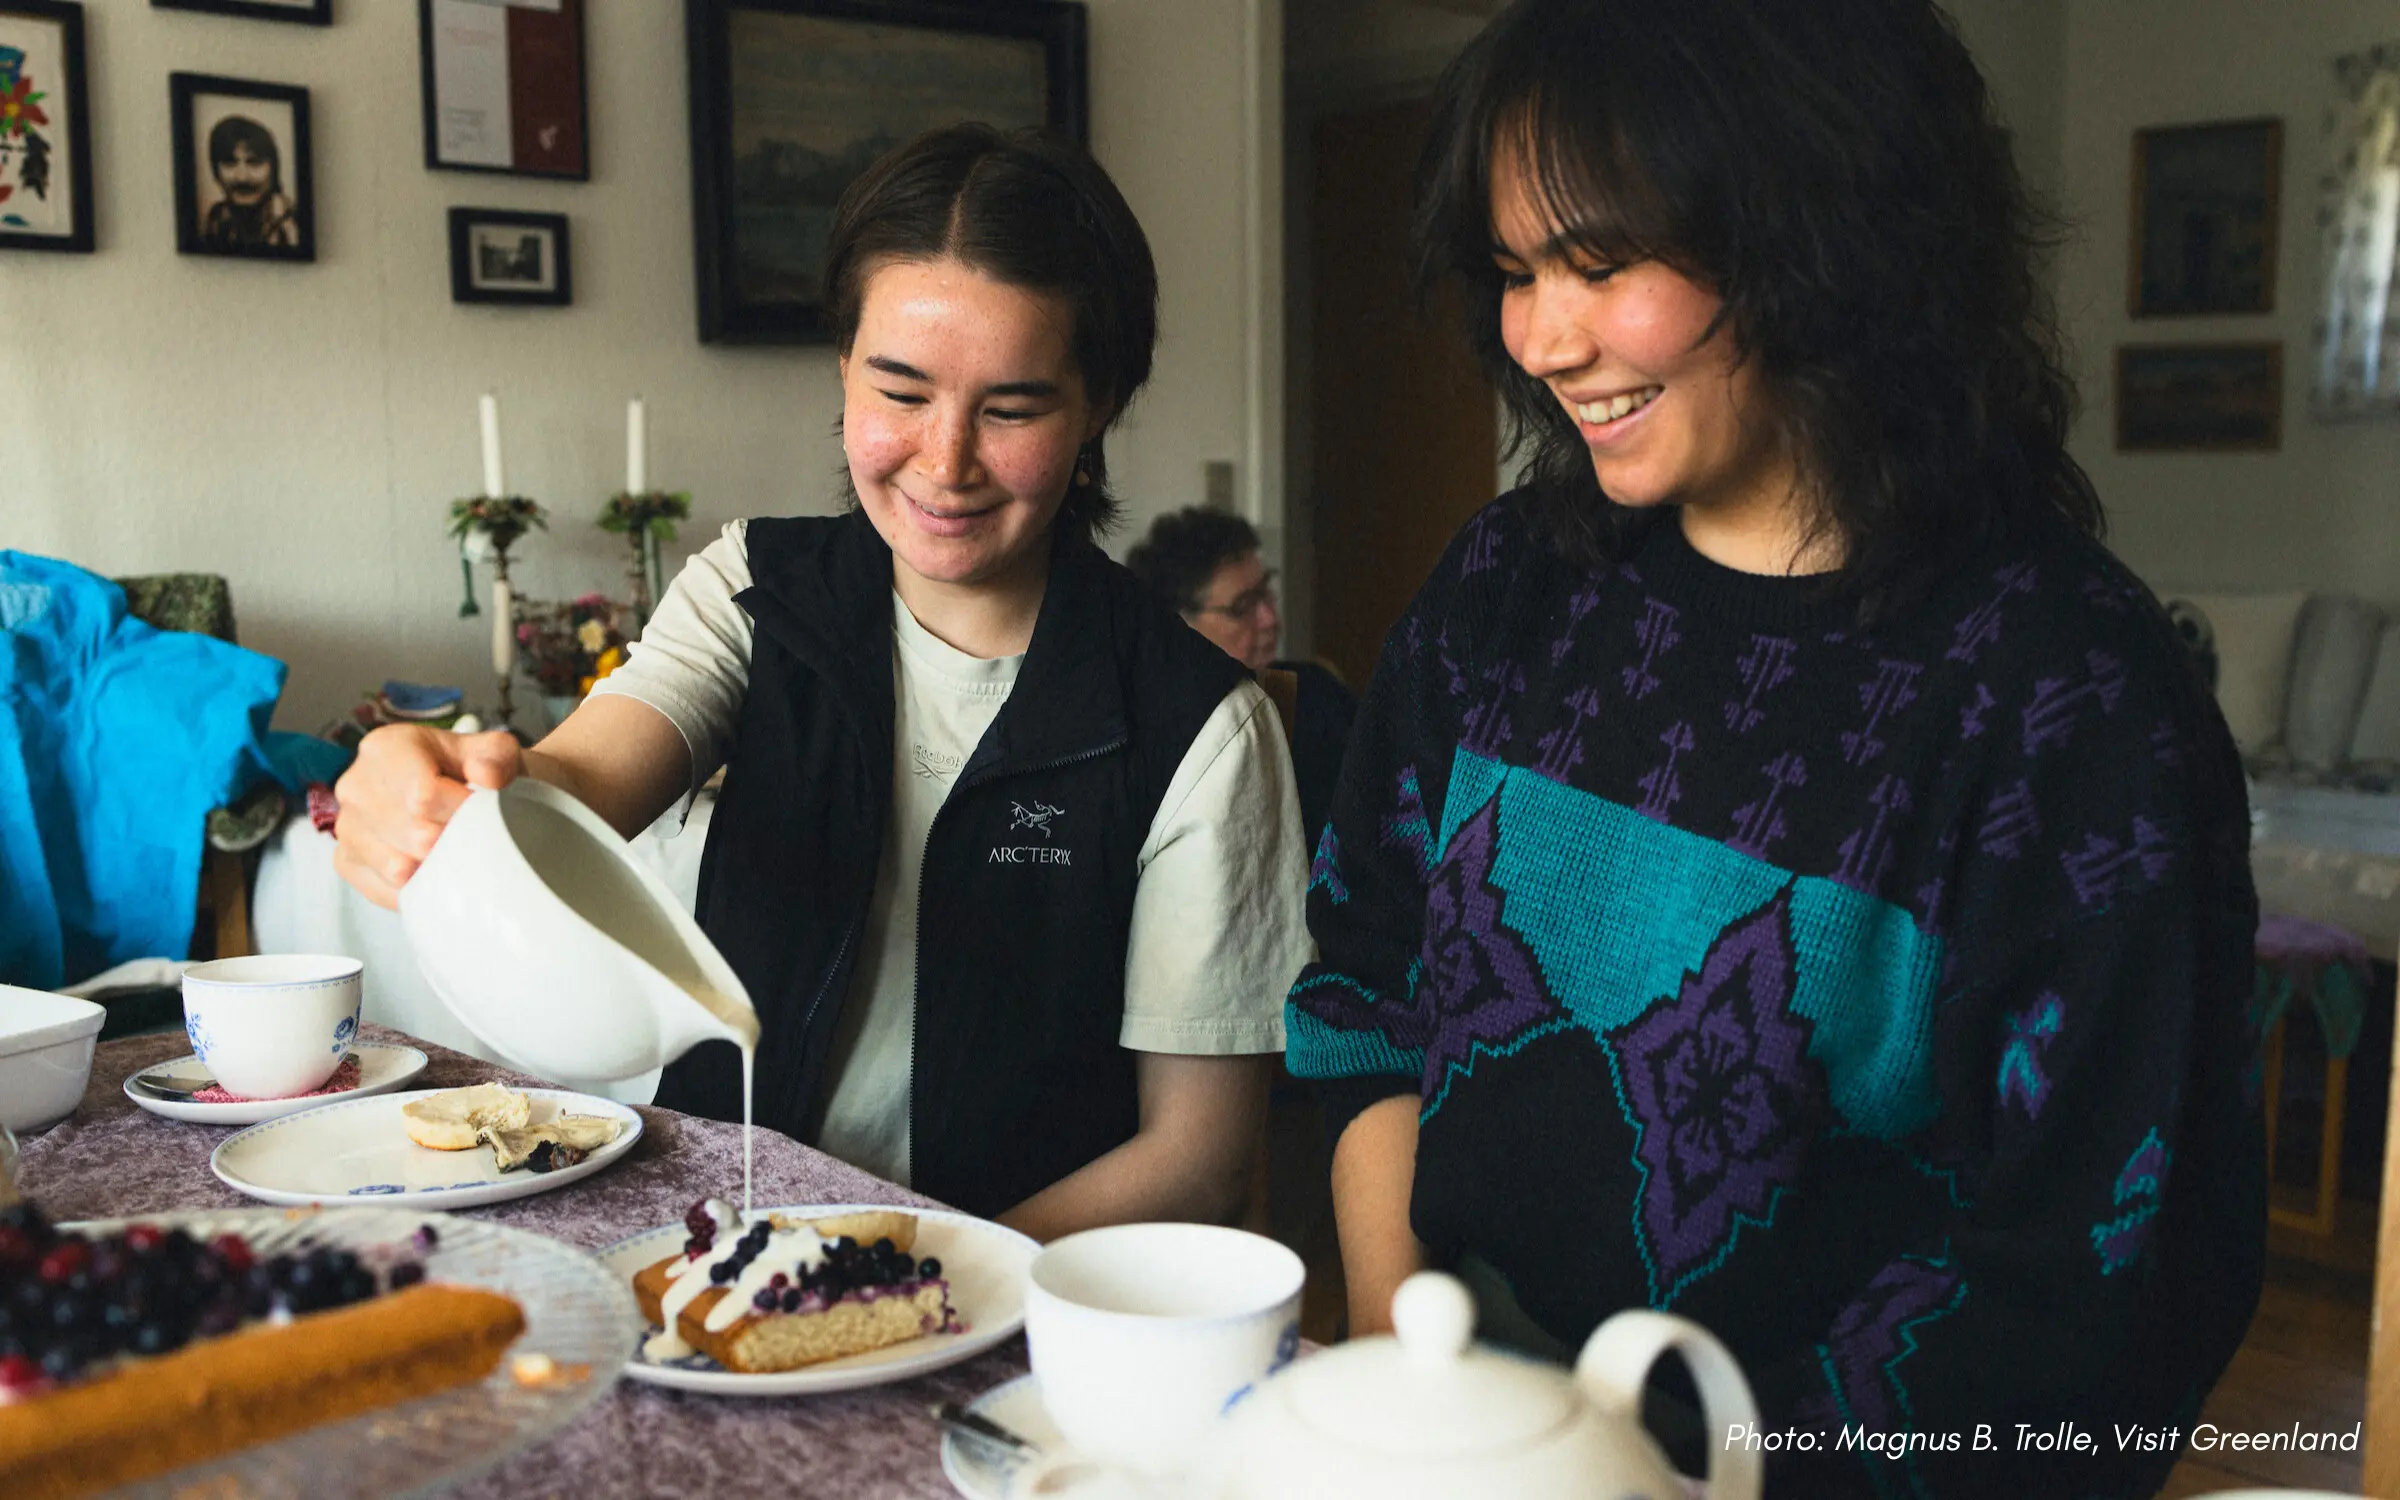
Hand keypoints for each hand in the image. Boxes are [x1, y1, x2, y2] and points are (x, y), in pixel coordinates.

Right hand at [332, 726, 521, 909]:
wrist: (449, 790)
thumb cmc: (468, 770)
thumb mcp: (492, 751)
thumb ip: (495, 756)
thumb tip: (485, 776)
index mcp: (386, 748)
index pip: (426, 795)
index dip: (462, 812)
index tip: (482, 813)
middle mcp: (356, 785)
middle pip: (415, 835)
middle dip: (453, 841)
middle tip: (470, 835)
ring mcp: (347, 826)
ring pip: (398, 867)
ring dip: (436, 867)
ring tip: (451, 850)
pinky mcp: (347, 861)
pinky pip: (385, 890)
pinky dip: (416, 888)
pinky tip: (432, 870)